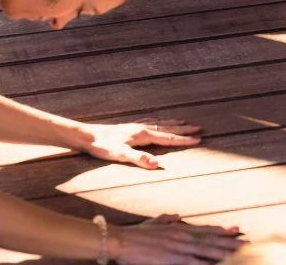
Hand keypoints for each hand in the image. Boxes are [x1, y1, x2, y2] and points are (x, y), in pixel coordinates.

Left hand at [78, 119, 202, 169]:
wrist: (86, 136)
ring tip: (183, 121)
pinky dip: (159, 121)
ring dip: (173, 123)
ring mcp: (135, 126)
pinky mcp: (129, 127)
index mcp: (143, 135)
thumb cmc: (102, 147)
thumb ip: (139, 159)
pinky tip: (157, 121)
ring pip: (159, 123)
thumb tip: (157, 164)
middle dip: (183, 129)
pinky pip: (149, 122)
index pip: (169, 137)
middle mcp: (142, 128)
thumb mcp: (120, 155)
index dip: (184, 139)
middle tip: (199, 128)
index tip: (199, 138)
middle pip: (167, 127)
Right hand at [113, 214, 244, 264]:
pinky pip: (196, 264)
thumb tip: (176, 215)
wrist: (121, 240)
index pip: (206, 230)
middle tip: (249, 244)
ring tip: (243, 254)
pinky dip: (208, 264)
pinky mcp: (174, 260)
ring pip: (209, 251)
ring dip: (227, 253)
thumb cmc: (135, 234)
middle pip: (213, 241)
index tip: (237, 230)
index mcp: (179, 229)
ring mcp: (180, 249)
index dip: (223, 231)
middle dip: (232, 244)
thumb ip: (166, 219)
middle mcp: (184, 237)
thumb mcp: (153, 223)